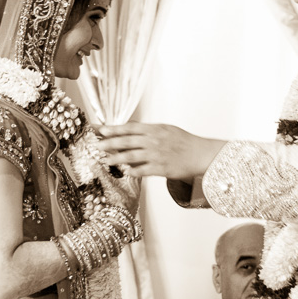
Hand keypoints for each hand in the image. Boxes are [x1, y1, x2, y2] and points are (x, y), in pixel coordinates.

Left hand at [97, 123, 225, 179]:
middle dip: (109, 143)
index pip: (129, 128)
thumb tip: (131, 129)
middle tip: (97, 145)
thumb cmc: (184, 142)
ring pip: (130, 156)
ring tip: (105, 160)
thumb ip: (148, 130)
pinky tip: (125, 171)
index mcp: (154, 129)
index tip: (100, 130)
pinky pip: (141, 170)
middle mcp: (153, 140)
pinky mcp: (160, 168)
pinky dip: (132, 170)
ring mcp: (156, 155)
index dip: (113, 129)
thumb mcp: (166, 129)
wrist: (200, 154)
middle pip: (126, 141)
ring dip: (115, 158)